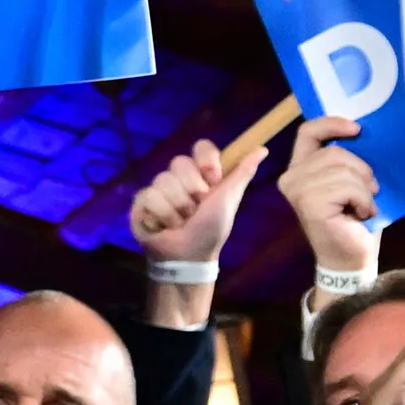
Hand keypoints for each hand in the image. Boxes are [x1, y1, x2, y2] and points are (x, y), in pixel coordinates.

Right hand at [129, 138, 267, 264]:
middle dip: (192, 190)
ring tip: (181, 222)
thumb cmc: (211, 230)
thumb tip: (263, 148)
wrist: (189, 256)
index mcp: (202, 174)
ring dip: (178, 208)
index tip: (213, 178)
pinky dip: (163, 214)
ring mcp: (159, 188)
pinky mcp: (142, 201)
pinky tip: (165, 226)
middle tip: (196, 209)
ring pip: (164, 180)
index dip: (206, 161)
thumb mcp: (229, 200)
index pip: (201, 147)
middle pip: (180, 162)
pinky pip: (150, 196)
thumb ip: (242, 173)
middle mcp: (179, 177)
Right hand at [277, 116, 379, 275]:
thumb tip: (364, 134)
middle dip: (361, 170)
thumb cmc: (353, 220)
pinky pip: (347, 187)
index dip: (332, 123)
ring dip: (364, 190)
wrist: (350, 258)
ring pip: (343, 169)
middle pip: (334, 152)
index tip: (358, 129)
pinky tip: (360, 214)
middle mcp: (291, 178)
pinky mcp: (308, 204)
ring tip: (363, 207)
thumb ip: (346, 160)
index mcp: (299, 168)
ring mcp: (297, 191)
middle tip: (369, 192)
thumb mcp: (350, 182)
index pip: (308, 131)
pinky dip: (363, 201)